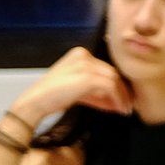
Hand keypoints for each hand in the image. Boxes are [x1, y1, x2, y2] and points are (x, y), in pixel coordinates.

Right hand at [13, 47, 131, 124]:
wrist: (36, 102)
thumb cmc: (54, 98)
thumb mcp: (80, 92)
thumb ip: (97, 93)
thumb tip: (118, 102)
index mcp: (79, 54)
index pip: (105, 69)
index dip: (117, 85)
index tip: (123, 100)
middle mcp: (83, 55)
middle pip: (112, 73)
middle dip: (122, 91)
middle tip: (128, 106)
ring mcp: (86, 65)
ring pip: (114, 79)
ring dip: (123, 96)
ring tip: (125, 110)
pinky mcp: (89, 77)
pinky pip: (111, 87)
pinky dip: (118, 99)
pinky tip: (120, 109)